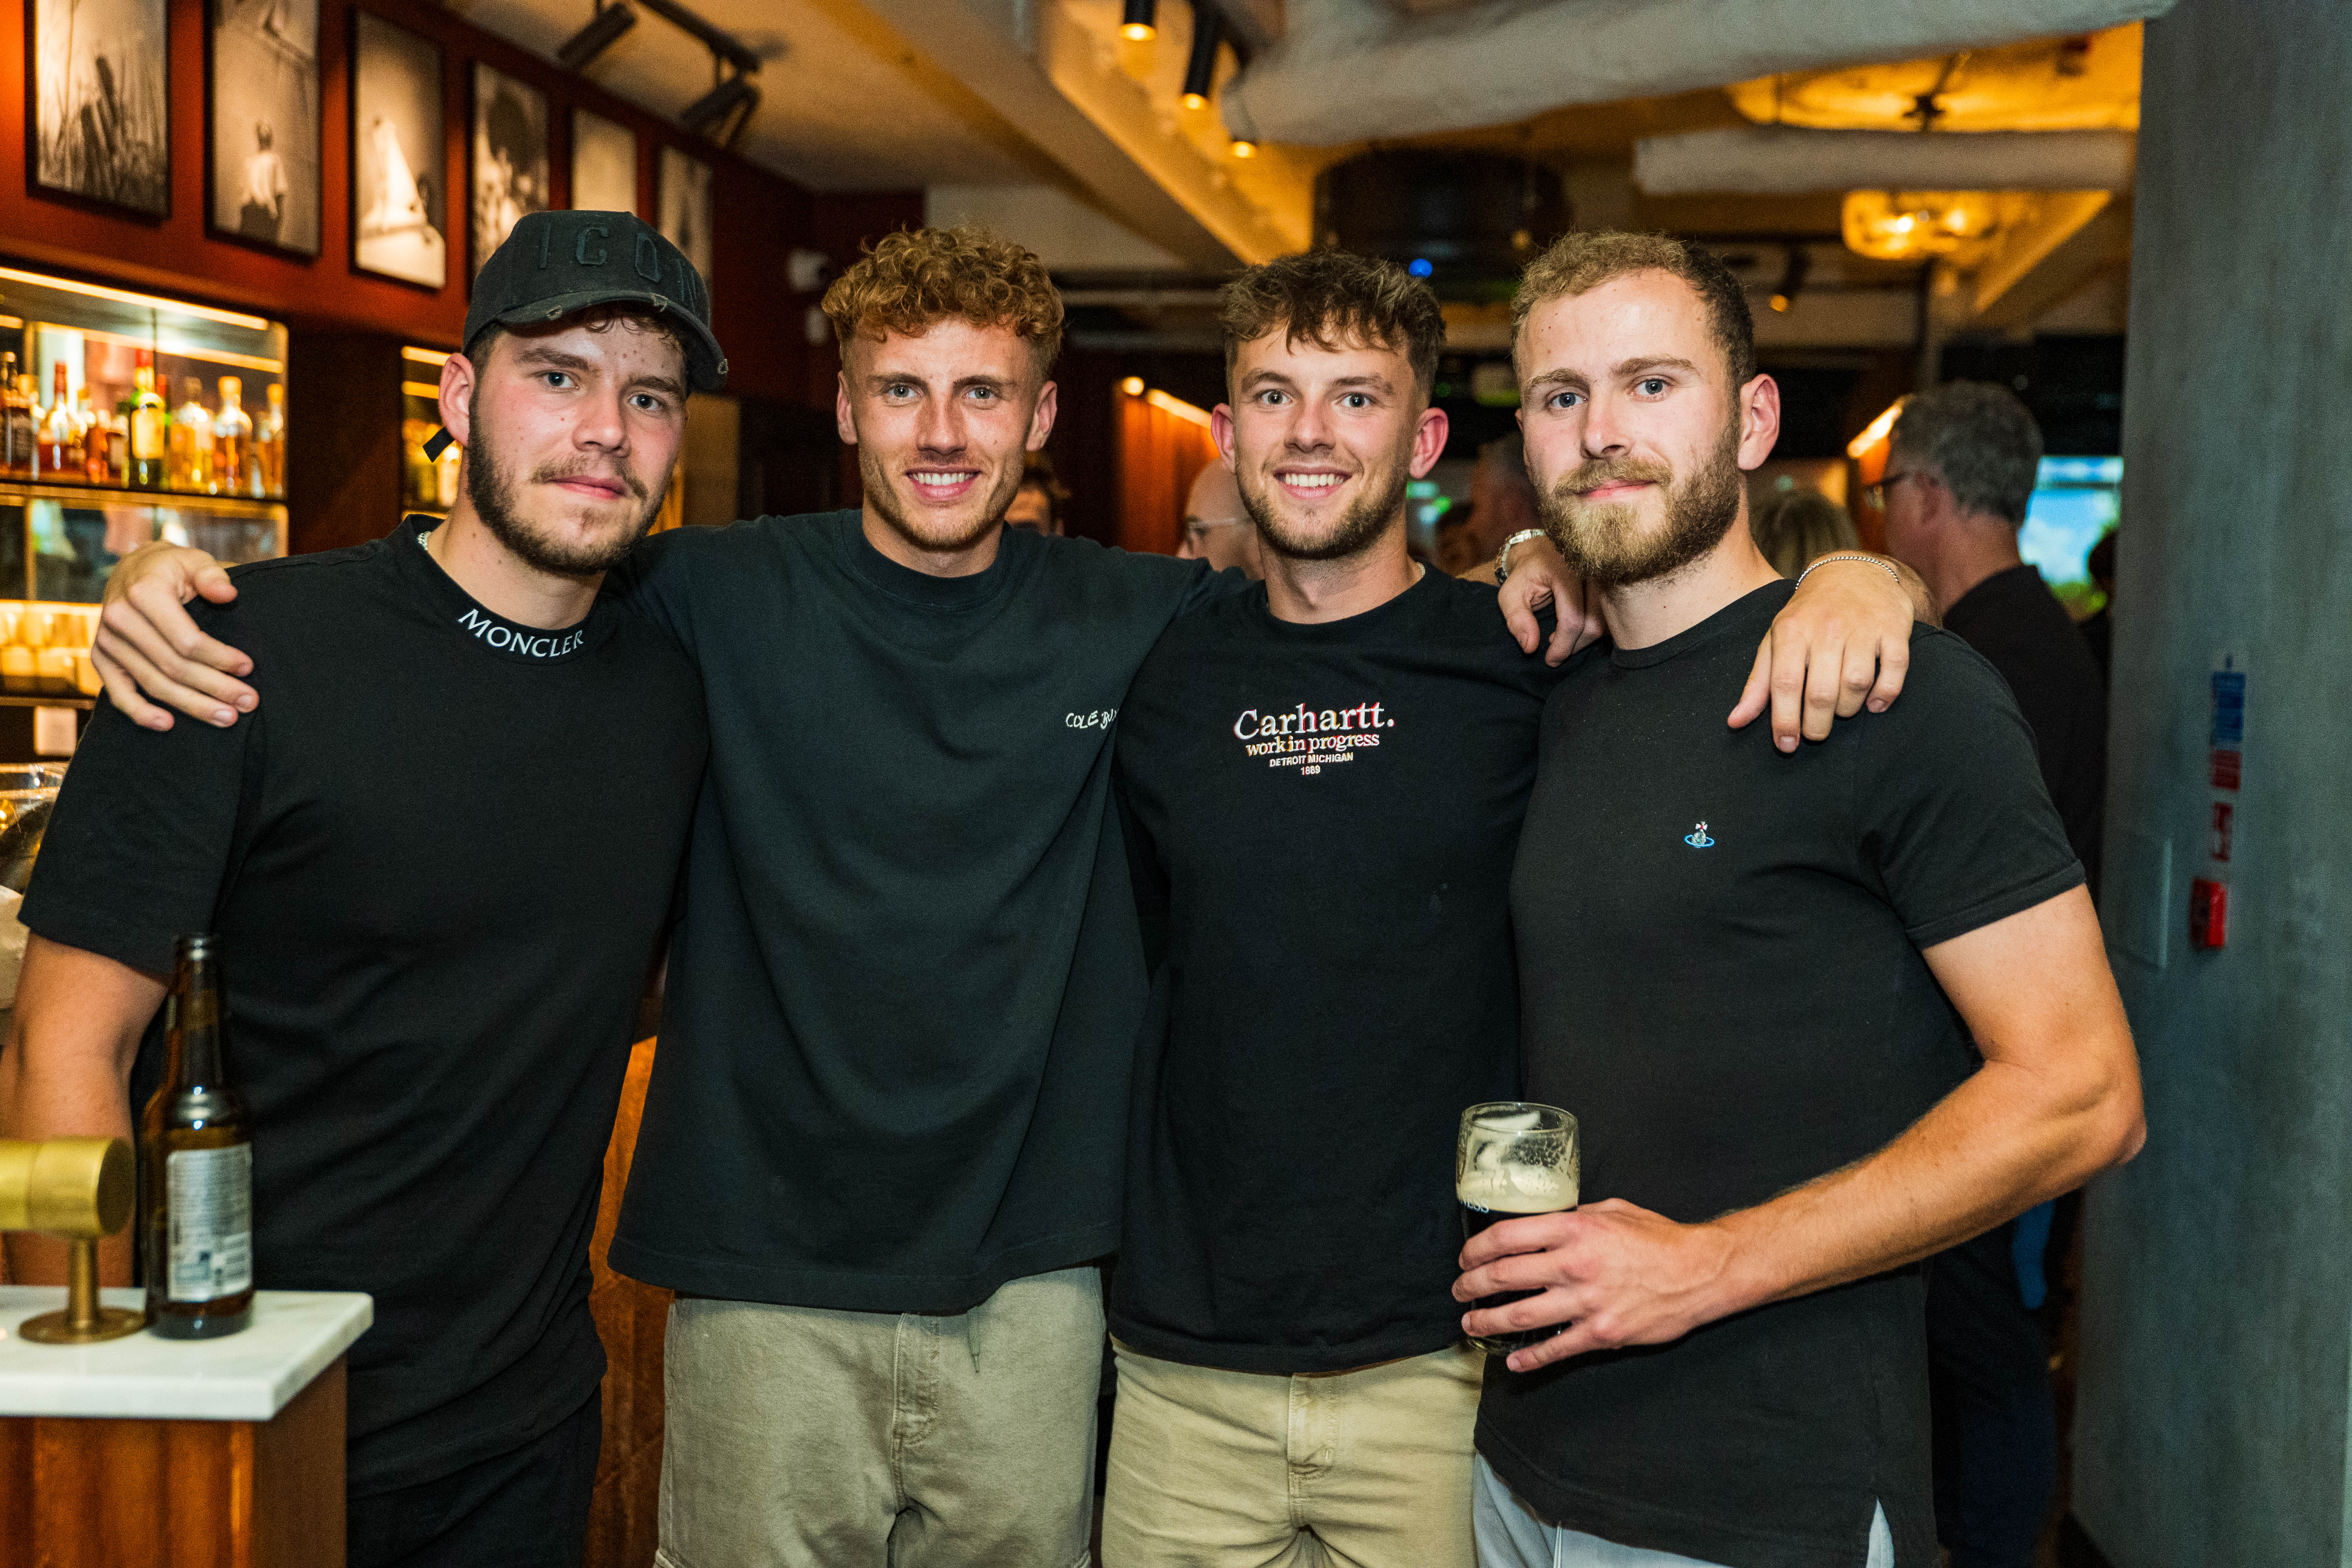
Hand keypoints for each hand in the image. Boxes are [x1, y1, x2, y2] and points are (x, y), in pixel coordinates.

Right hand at [93, 544, 253, 730]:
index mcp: (144, 594)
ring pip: (154, 685)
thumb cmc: (171, 568)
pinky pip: (118, 693)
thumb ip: (212, 575)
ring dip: (191, 706)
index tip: (248, 668)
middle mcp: (119, 619)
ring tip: (227, 718)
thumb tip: (228, 593)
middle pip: (173, 667)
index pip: (186, 640)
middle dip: (214, 689)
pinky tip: (167, 725)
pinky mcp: (101, 658)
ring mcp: (107, 642)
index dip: (219, 658)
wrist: (131, 570)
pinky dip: (141, 713)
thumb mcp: (194, 560)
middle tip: (248, 703)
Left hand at [1455, 1198, 1744, 1372]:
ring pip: (1521, 1316)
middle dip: (1472, 1285)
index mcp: (1574, 1230)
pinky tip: (1512, 1362)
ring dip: (1488, 1321)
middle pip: (1505, 1276)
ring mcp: (1587, 1303)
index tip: (1466, 1257)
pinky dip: (1530, 1359)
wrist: (1700, 1272)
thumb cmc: (1657, 1237)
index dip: (1477, 1249)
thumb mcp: (1611, 1211)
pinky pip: (1556, 1349)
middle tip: (1459, 1291)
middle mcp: (1575, 1265)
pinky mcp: (1601, 1333)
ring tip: (1471, 1323)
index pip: (1507, 1237)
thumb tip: (1542, 1224)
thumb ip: (1573, 1218)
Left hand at [1496, 536, 1603, 665]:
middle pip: (1594, 622)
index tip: (1550, 660)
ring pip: (1606, 621)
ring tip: (1563, 639)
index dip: (1563, 645)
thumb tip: (1531, 648)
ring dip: (1586, 640)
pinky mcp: (1611, 585)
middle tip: (1556, 652)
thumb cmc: (1526, 574)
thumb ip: (1517, 619)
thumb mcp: (1510, 594)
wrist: (1543, 551)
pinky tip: (1576, 630)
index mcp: (1565, 572)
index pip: (1572, 617)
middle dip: (1575, 645)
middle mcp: (1591, 573)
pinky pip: (1610, 616)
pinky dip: (1595, 630)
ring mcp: (1605, 578)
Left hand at [1728, 557, 1922, 749]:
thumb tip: (1735, 722)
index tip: (1786, 745)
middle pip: (1821, 692)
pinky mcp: (1894, 629)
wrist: (1853, 572)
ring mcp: (1862, 627)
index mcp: (1791, 630)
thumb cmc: (1807, 615)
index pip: (1785, 684)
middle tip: (1815, 733)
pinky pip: (1894, 670)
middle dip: (1817, 725)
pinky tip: (1874, 704)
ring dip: (1848, 709)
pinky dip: (1885, 695)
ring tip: (1841, 710)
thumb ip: (1757, 683)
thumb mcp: (1775, 641)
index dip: (1785, 721)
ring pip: (1856, 685)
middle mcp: (1826, 627)